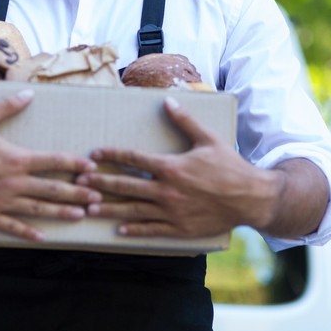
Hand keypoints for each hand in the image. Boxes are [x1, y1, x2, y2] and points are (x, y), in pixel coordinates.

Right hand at [0, 89, 101, 240]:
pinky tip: (44, 236)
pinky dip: (29, 232)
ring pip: (38, 209)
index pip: (53, 161)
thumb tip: (30, 92)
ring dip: (62, 213)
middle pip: (53, 189)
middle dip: (78, 193)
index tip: (91, 167)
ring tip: (81, 216)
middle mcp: (12, 182)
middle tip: (98, 196)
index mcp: (15, 158)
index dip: (75, 164)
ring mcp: (0, 202)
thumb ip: (9, 105)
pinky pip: (12, 227)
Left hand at [76, 96, 325, 238]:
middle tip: (78, 183)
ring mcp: (172, 211)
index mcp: (171, 166)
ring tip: (88, 208)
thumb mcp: (208, 139)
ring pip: (133, 210)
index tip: (94, 154)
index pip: (134, 159)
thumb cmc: (230, 166)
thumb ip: (185, 120)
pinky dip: (134, 230)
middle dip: (100, 184)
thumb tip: (168, 100)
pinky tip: (118, 230)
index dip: (112, 155)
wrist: (251, 198)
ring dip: (109, 208)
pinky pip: (151, 230)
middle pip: (126, 186)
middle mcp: (167, 190)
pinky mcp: (180, 228)